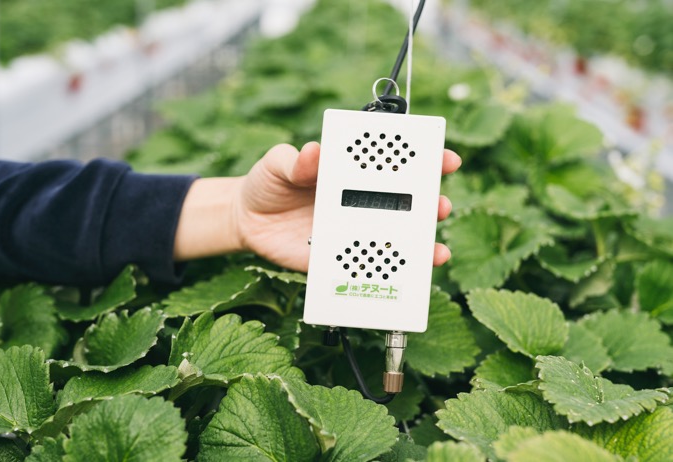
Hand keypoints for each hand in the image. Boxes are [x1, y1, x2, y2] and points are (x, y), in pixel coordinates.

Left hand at [173, 142, 461, 271]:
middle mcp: (360, 201)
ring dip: (421, 246)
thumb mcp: (278, 164)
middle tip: (440, 205)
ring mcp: (353, 232)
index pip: (394, 164)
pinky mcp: (339, 260)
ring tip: (436, 251)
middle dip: (431, 204)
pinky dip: (386, 275)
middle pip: (406, 203)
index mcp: (352, 172)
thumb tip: (313, 152)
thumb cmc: (267, 183)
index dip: (425, 159)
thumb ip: (295, 160)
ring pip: (396, 239)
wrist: (245, 221)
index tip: (446, 159)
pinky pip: (367, 269)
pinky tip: (401, 280)